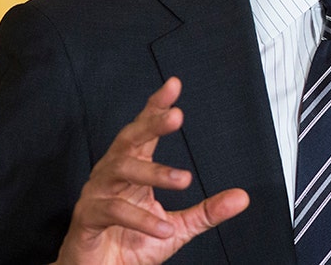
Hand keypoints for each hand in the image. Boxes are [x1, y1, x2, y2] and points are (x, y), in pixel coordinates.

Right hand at [55, 77, 248, 263]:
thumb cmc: (131, 244)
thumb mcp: (178, 228)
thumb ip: (207, 211)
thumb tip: (243, 197)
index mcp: (133, 170)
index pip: (143, 131)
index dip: (156, 107)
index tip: (174, 85)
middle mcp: (112, 175)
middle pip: (128, 140)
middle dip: (151, 124)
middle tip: (177, 116)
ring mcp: (97, 195)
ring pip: (121, 169)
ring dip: (154, 172)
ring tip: (183, 180)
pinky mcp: (87, 219)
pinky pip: (113, 211)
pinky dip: (140, 219)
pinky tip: (162, 227)